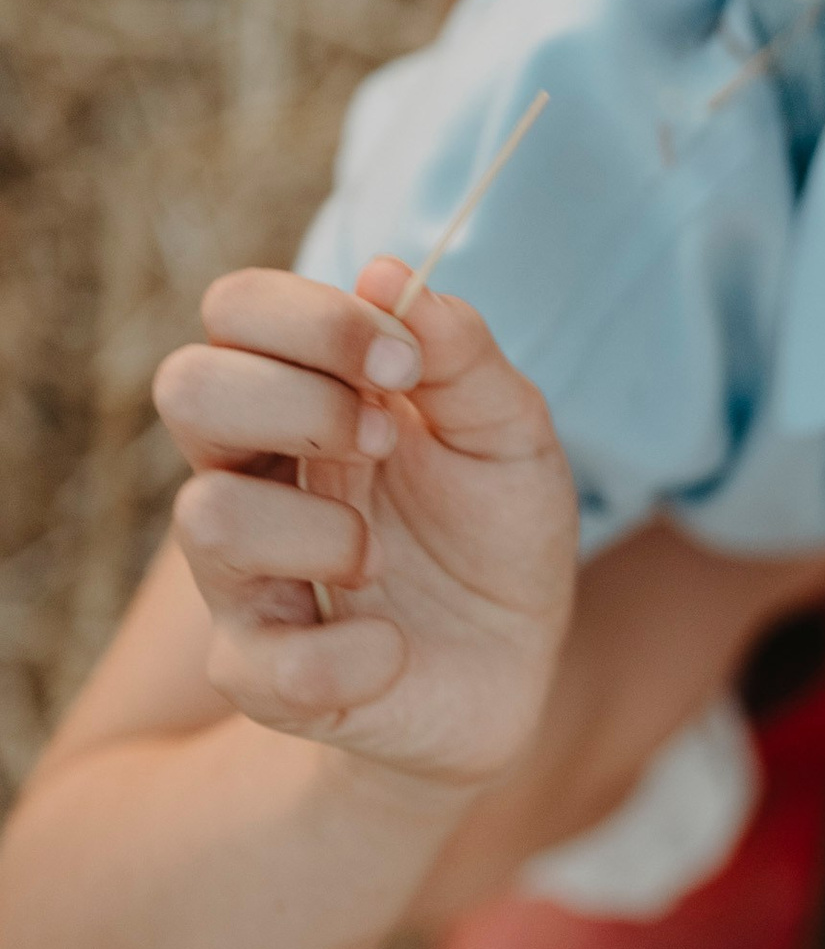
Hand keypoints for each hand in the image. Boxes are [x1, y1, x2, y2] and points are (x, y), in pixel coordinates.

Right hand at [155, 257, 578, 793]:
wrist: (513, 666)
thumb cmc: (495, 533)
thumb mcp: (510, 434)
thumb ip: (462, 356)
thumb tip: (389, 272)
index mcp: (300, 398)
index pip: (238, 310)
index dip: (310, 320)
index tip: (403, 364)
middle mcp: (250, 476)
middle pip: (186, 387)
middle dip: (296, 402)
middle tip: (383, 442)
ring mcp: (243, 577)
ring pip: (206, 517)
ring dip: (322, 531)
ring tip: (381, 559)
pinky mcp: (261, 676)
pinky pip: (268, 663)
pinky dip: (354, 656)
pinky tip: (395, 651)